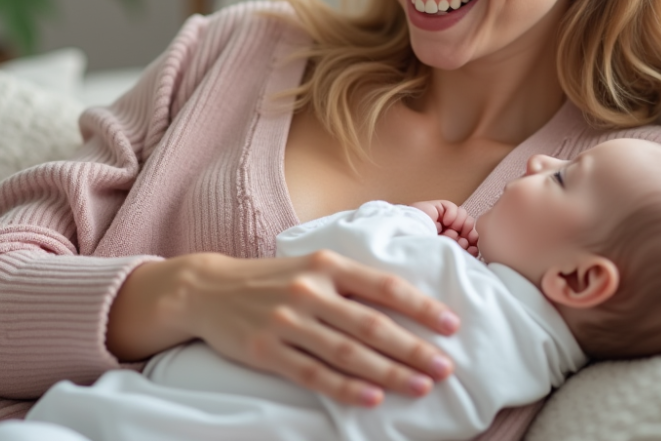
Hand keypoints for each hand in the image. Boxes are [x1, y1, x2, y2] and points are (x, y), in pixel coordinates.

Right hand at [161, 251, 458, 406]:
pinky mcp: (266, 351)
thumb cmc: (272, 279)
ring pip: (347, 352)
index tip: (451, 325)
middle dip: (413, 347)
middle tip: (446, 366)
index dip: (421, 306)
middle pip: (370, 323)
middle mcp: (309, 291)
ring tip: (421, 386)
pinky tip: (372, 398)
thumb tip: (406, 300)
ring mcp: (286, 322)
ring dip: (388, 372)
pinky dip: (344, 388)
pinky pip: (312, 374)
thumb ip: (351, 279)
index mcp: (326, 263)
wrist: (208, 290)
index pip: (383, 286)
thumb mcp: (311, 262)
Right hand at [410, 200, 478, 256]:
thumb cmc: (425, 250)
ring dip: (461, 225)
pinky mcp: (439, 207)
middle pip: (469, 228)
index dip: (473, 243)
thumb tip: (476, 248)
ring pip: (464, 216)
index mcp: (450, 243)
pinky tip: (446, 221)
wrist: (408, 238)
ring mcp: (443, 218)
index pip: (469, 240)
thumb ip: (460, 252)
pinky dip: (454, 214)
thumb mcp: (446, 253)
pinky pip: (454, 207)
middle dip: (468, 236)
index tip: (472, 249)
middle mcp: (447, 230)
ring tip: (451, 232)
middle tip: (461, 241)